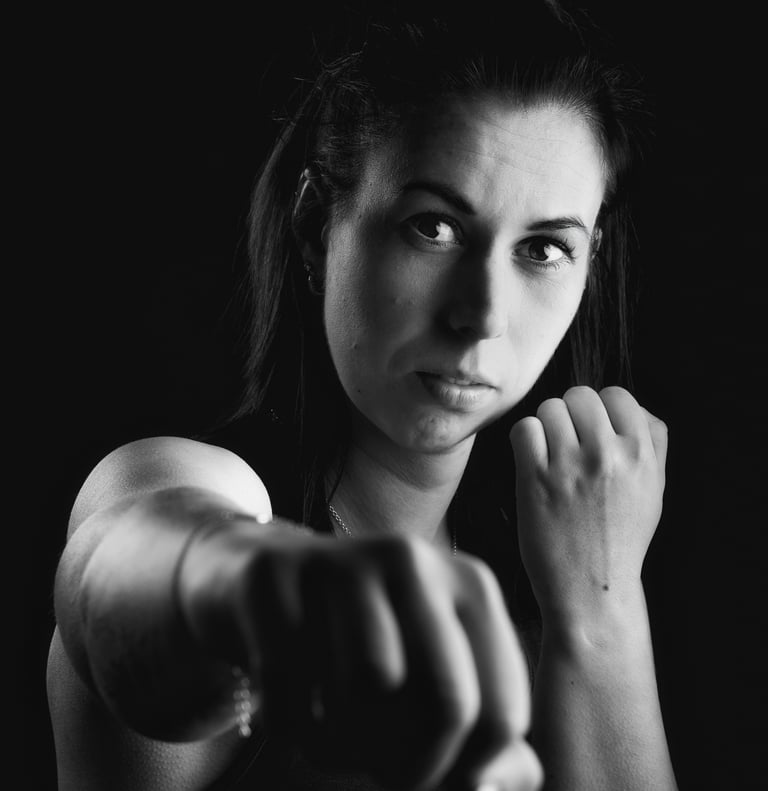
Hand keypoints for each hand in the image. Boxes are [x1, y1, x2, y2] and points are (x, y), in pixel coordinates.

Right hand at [180, 524, 541, 790]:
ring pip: (365, 691)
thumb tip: (496, 786)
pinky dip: (288, 726)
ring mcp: (342, 560)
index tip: (431, 776)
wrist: (270, 581)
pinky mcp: (273, 575)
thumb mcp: (438, 676)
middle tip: (382, 772)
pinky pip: (289, 688)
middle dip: (414, 767)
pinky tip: (288, 707)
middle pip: (449, 701)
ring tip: (333, 727)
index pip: (501, 714)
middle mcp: (413, 558)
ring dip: (343, 743)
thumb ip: (488, 735)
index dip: (467, 773)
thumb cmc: (368, 643)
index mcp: (471, 583)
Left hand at [509, 385, 667, 623]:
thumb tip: (635, 407)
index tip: (594, 431)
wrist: (592, 588)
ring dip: (546, 427)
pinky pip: (524, 428)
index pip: (617, 395)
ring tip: (551, 456)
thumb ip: (653, 444)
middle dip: (571, 414)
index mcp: (641, 455)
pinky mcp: (535, 479)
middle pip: (580, 395)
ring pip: (549, 408)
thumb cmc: (621, 537)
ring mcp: (570, 466)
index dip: (602, 408)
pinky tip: (532, 462)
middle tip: (568, 443)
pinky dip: (525, 440)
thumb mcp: (653, 490)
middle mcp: (607, 456)